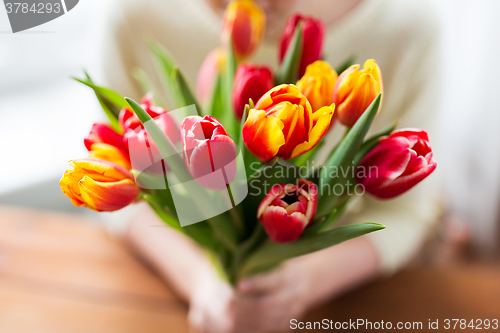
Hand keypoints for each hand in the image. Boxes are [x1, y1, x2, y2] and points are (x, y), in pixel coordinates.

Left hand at [188, 261, 310, 332]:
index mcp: (291, 275)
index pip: (275, 281)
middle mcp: (293, 295)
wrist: (311, 280)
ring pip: (266, 321)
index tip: (238, 284)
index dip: (257, 284)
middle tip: (224, 303)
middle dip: (244, 306)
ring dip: (244, 319)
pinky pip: (267, 330)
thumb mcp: (280, 255)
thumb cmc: (287, 262)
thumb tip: (239, 249)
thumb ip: (264, 255)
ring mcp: (291, 311)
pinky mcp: (286, 323)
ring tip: (226, 314)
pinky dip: (250, 328)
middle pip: (268, 305)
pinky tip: (235, 323)